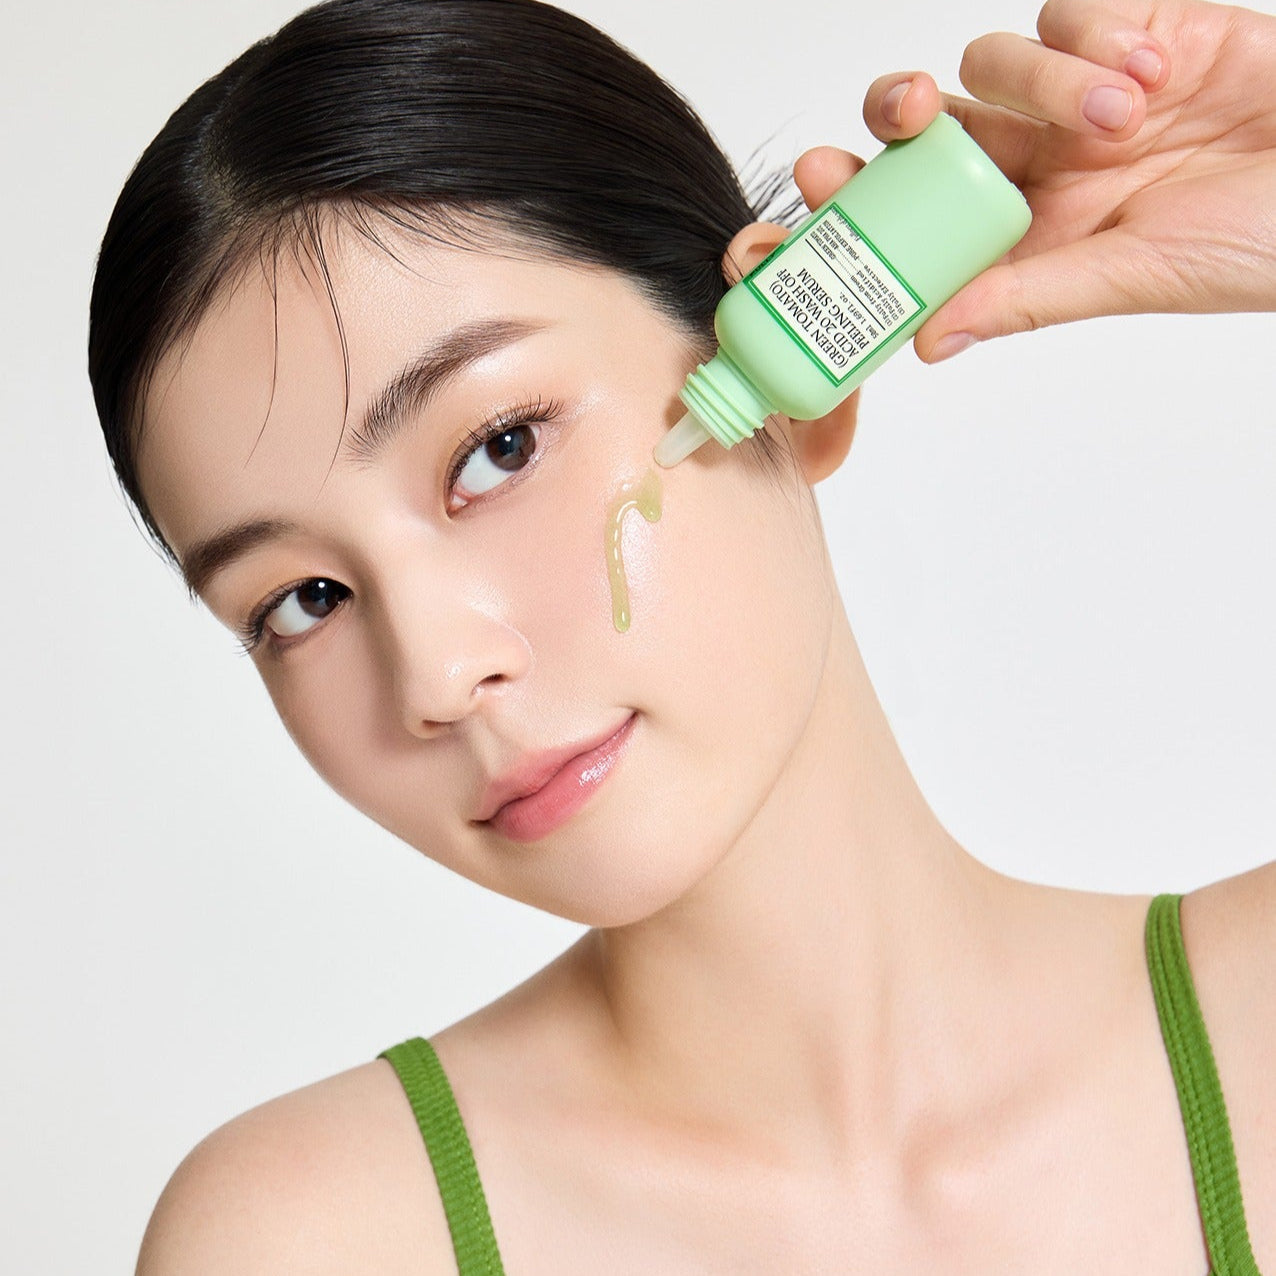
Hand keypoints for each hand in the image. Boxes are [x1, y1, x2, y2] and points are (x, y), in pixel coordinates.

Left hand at [795, 0, 1275, 360]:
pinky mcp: (1138, 33)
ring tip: (1129, 116)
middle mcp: (1041, 167)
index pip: (918, 213)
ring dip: (1049, 80)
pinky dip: (1100, 33)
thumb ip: (1028, 297)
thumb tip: (927, 338)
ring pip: (997, 62)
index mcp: (1027, 234)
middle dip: (902, 110)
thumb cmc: (1260, 244)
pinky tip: (1157, 69)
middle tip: (907, 113)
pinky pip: (1071, 10)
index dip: (861, 195)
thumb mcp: (1133, 277)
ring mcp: (1082, 100)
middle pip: (930, 124)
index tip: (813, 183)